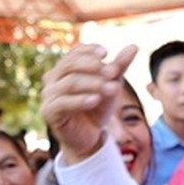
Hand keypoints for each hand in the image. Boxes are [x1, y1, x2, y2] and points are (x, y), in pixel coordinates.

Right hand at [41, 43, 138, 162]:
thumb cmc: (97, 109)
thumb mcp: (111, 86)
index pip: (74, 52)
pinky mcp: (48, 112)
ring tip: (113, 89)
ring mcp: (48, 95)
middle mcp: (52, 79)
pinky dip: (80, 100)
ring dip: (93, 84)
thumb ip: (119, 67)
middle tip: (114, 73)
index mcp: (65, 69)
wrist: (89, 138)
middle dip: (94, 67)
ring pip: (69, 82)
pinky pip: (63, 102)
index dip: (89, 50)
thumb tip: (135, 46)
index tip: (106, 53)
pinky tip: (95, 100)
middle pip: (70, 65)